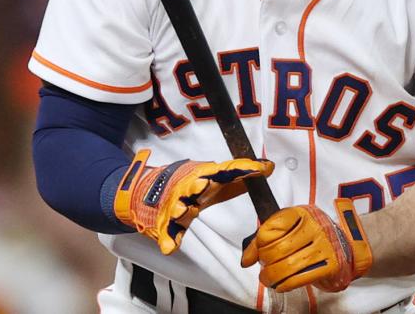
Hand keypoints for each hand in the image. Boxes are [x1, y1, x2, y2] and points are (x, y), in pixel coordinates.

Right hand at [115, 149, 273, 254]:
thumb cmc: (187, 185)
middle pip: (194, 185)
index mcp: (203, 175)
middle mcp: (187, 187)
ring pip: (177, 207)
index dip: (242, 168)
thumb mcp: (213, 179)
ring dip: (180, 210)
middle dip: (198, 185)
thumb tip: (268, 167)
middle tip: (204, 185)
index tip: (260, 168)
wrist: (146, 191)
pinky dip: (168, 239)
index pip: (225, 170)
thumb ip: (238, 177)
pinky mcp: (162, 223)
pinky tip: (171, 247)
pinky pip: (166, 233)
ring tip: (184, 212)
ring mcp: (173, 205)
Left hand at [241, 198, 372, 292]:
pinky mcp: (330, 265)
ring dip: (271, 277)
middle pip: (277, 248)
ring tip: (268, 278)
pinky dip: (284, 285)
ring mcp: (324, 246)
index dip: (260, 243)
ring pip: (286, 266)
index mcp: (302, 213)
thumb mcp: (292, 228)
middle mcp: (314, 226)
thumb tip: (246, 260)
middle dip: (265, 262)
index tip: (260, 251)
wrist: (348, 246)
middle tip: (264, 267)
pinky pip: (299, 279)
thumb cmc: (314, 237)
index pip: (271, 227)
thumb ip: (267, 239)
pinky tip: (281, 285)